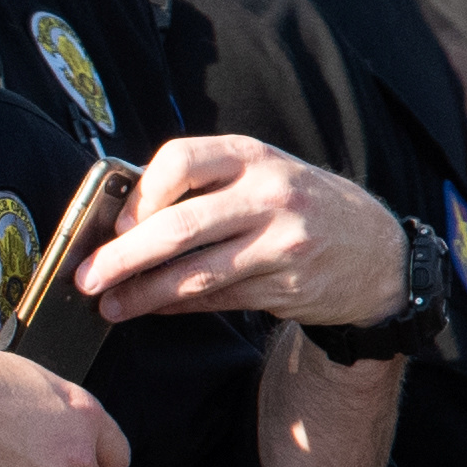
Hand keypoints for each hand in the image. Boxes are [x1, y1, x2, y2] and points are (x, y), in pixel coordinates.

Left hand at [78, 134, 407, 333]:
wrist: (379, 252)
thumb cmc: (301, 206)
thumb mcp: (263, 175)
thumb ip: (205, 187)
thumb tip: (124, 220)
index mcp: (253, 157)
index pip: (180, 160)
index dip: (139, 194)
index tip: (114, 222)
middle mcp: (269, 195)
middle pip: (179, 227)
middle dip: (122, 256)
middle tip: (86, 277)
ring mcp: (281, 243)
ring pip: (194, 274)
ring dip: (142, 294)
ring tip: (108, 306)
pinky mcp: (285, 287)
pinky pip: (216, 299)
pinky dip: (177, 307)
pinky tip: (152, 309)